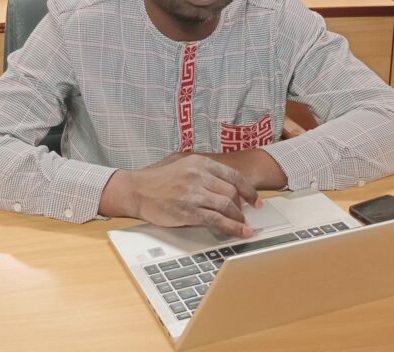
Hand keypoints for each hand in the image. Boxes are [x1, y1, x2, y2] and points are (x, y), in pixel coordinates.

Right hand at [102, 154, 259, 238]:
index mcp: (199, 162)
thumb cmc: (159, 181)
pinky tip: (239, 231)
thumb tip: (227, 188)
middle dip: (242, 206)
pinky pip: (217, 219)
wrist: (137, 190)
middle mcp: (198, 175)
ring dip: (239, 217)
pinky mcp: (188, 210)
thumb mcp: (183, 167)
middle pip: (232, 191)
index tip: (256, 200)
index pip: (233, 176)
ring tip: (243, 225)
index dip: (249, 190)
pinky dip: (232, 227)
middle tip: (244, 215)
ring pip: (228, 205)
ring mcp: (194, 193)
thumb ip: (204, 174)